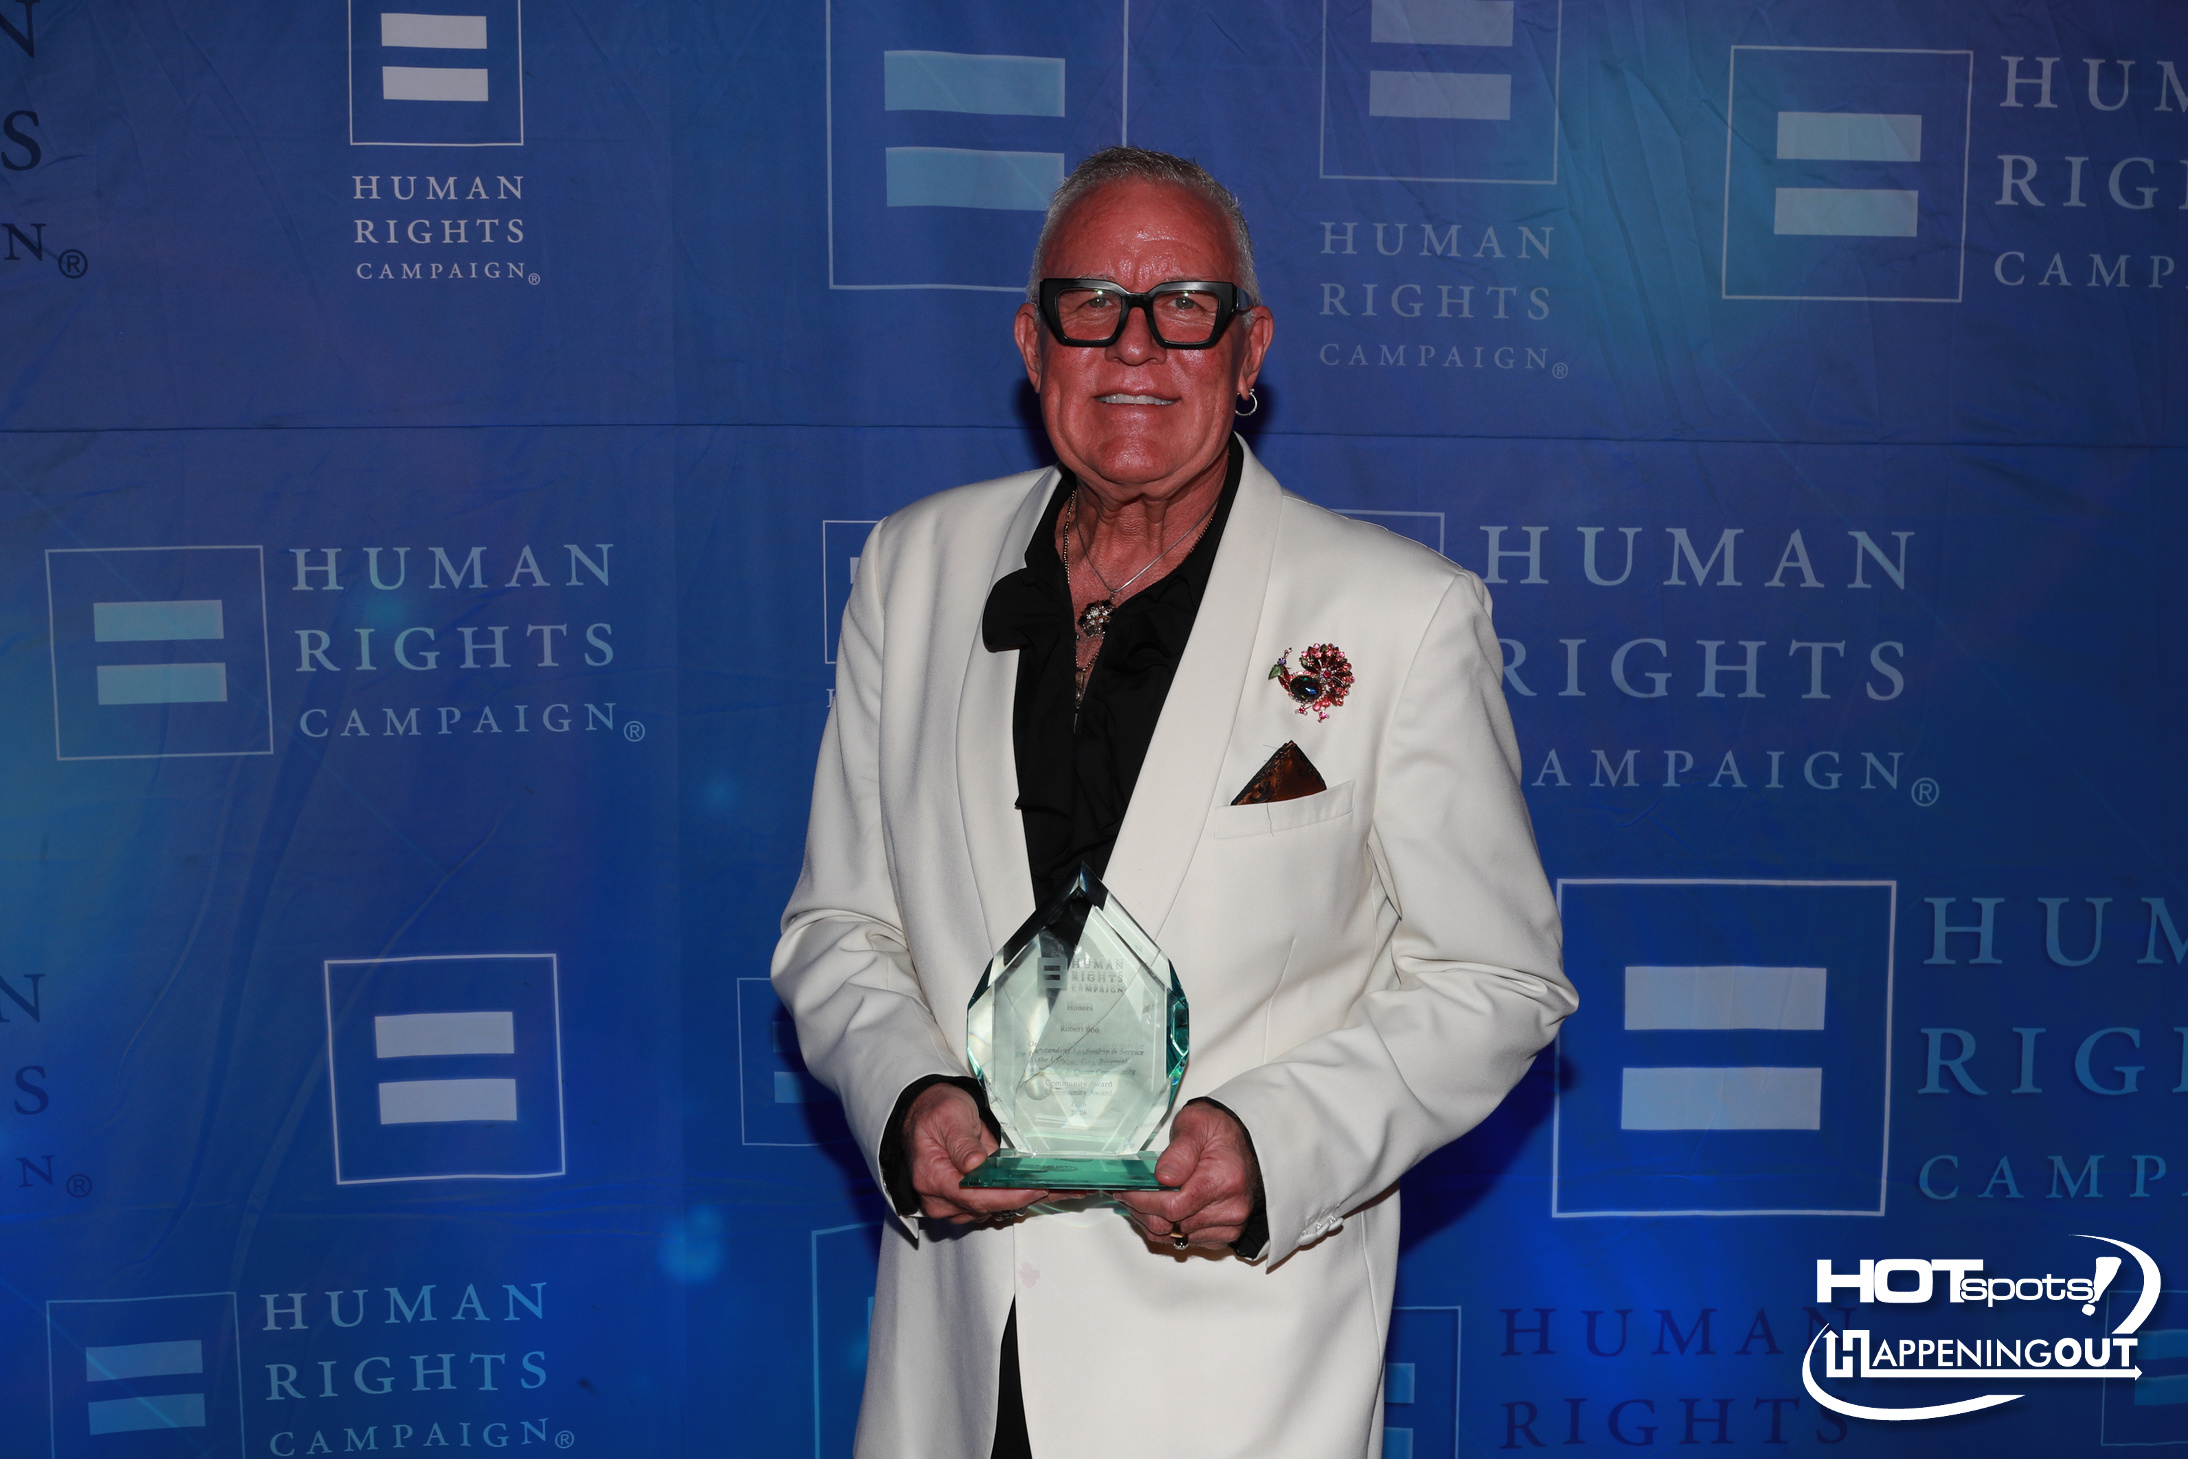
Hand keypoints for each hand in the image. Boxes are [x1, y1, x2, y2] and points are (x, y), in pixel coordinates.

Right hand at [903, 1083, 1048, 1223]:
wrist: (926, 1112)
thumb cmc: (936, 1112)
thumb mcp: (949, 1115)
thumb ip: (961, 1141)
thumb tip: (974, 1164)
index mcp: (932, 1176)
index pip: (974, 1197)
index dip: (1007, 1196)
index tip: (1034, 1189)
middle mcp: (939, 1198)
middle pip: (985, 1207)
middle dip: (1022, 1198)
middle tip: (1057, 1188)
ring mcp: (950, 1203)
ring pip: (991, 1210)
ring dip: (1022, 1199)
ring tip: (1053, 1187)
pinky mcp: (963, 1202)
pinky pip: (991, 1205)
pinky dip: (1014, 1197)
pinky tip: (1036, 1188)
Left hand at [1115, 1101, 1259, 1250]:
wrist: (1242, 1146)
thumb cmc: (1218, 1133)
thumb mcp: (1196, 1124)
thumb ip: (1180, 1151)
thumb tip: (1163, 1177)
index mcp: (1225, 1180)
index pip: (1173, 1207)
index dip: (1142, 1201)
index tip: (1125, 1190)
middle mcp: (1231, 1209)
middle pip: (1171, 1227)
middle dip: (1141, 1212)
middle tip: (1125, 1194)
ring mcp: (1229, 1226)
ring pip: (1174, 1238)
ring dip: (1151, 1221)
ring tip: (1139, 1200)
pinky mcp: (1223, 1235)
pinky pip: (1185, 1241)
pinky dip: (1167, 1228)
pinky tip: (1159, 1209)